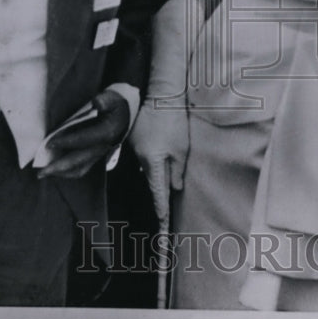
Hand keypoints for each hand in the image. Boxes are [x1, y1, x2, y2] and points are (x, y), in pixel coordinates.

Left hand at [38, 89, 129, 178]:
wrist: (125, 113)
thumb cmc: (115, 104)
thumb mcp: (112, 99)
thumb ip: (105, 100)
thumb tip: (96, 102)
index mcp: (106, 133)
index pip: (83, 139)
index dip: (66, 142)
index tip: (50, 143)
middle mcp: (102, 147)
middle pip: (78, 160)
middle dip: (58, 167)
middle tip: (40, 171)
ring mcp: (98, 154)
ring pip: (79, 168)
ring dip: (61, 173)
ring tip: (44, 173)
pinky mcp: (94, 157)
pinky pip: (81, 168)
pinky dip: (67, 171)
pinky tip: (55, 170)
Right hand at [130, 99, 188, 224]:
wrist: (161, 95)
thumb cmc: (173, 122)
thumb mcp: (181, 149)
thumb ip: (177, 171)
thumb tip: (174, 187)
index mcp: (152, 162)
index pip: (157, 191)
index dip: (160, 208)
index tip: (162, 223)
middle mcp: (140, 157)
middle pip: (152, 179)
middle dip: (160, 189)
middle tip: (167, 209)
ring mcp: (135, 147)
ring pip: (149, 166)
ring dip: (158, 169)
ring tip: (167, 172)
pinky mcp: (135, 137)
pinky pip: (145, 154)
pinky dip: (153, 156)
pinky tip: (161, 147)